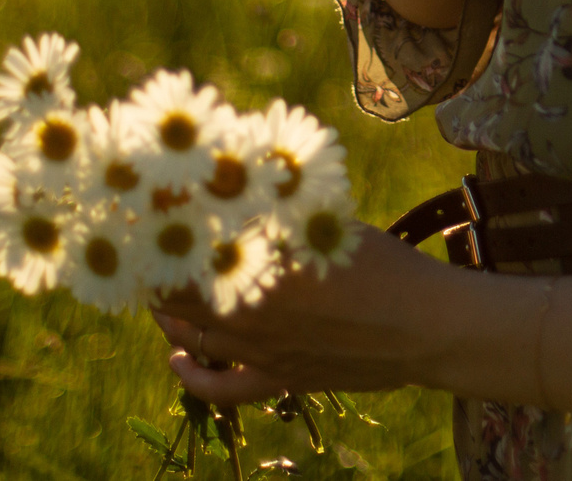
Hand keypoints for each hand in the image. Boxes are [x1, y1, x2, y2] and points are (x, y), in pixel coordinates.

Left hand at [151, 223, 465, 403]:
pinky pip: (220, 388)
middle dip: (159, 274)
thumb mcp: (330, 224)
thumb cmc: (384, 265)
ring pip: (191, 337)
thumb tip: (249, 183)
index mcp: (258, 267)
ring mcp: (259, 352)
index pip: (185, 252)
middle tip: (149, 253)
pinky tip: (177, 360)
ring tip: (158, 296)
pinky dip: (191, 376)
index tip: (148, 219)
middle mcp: (246, 313)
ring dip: (168, 316)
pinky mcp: (278, 379)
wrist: (423, 326)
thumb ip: (283, 213)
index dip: (161, 236)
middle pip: (178, 295)